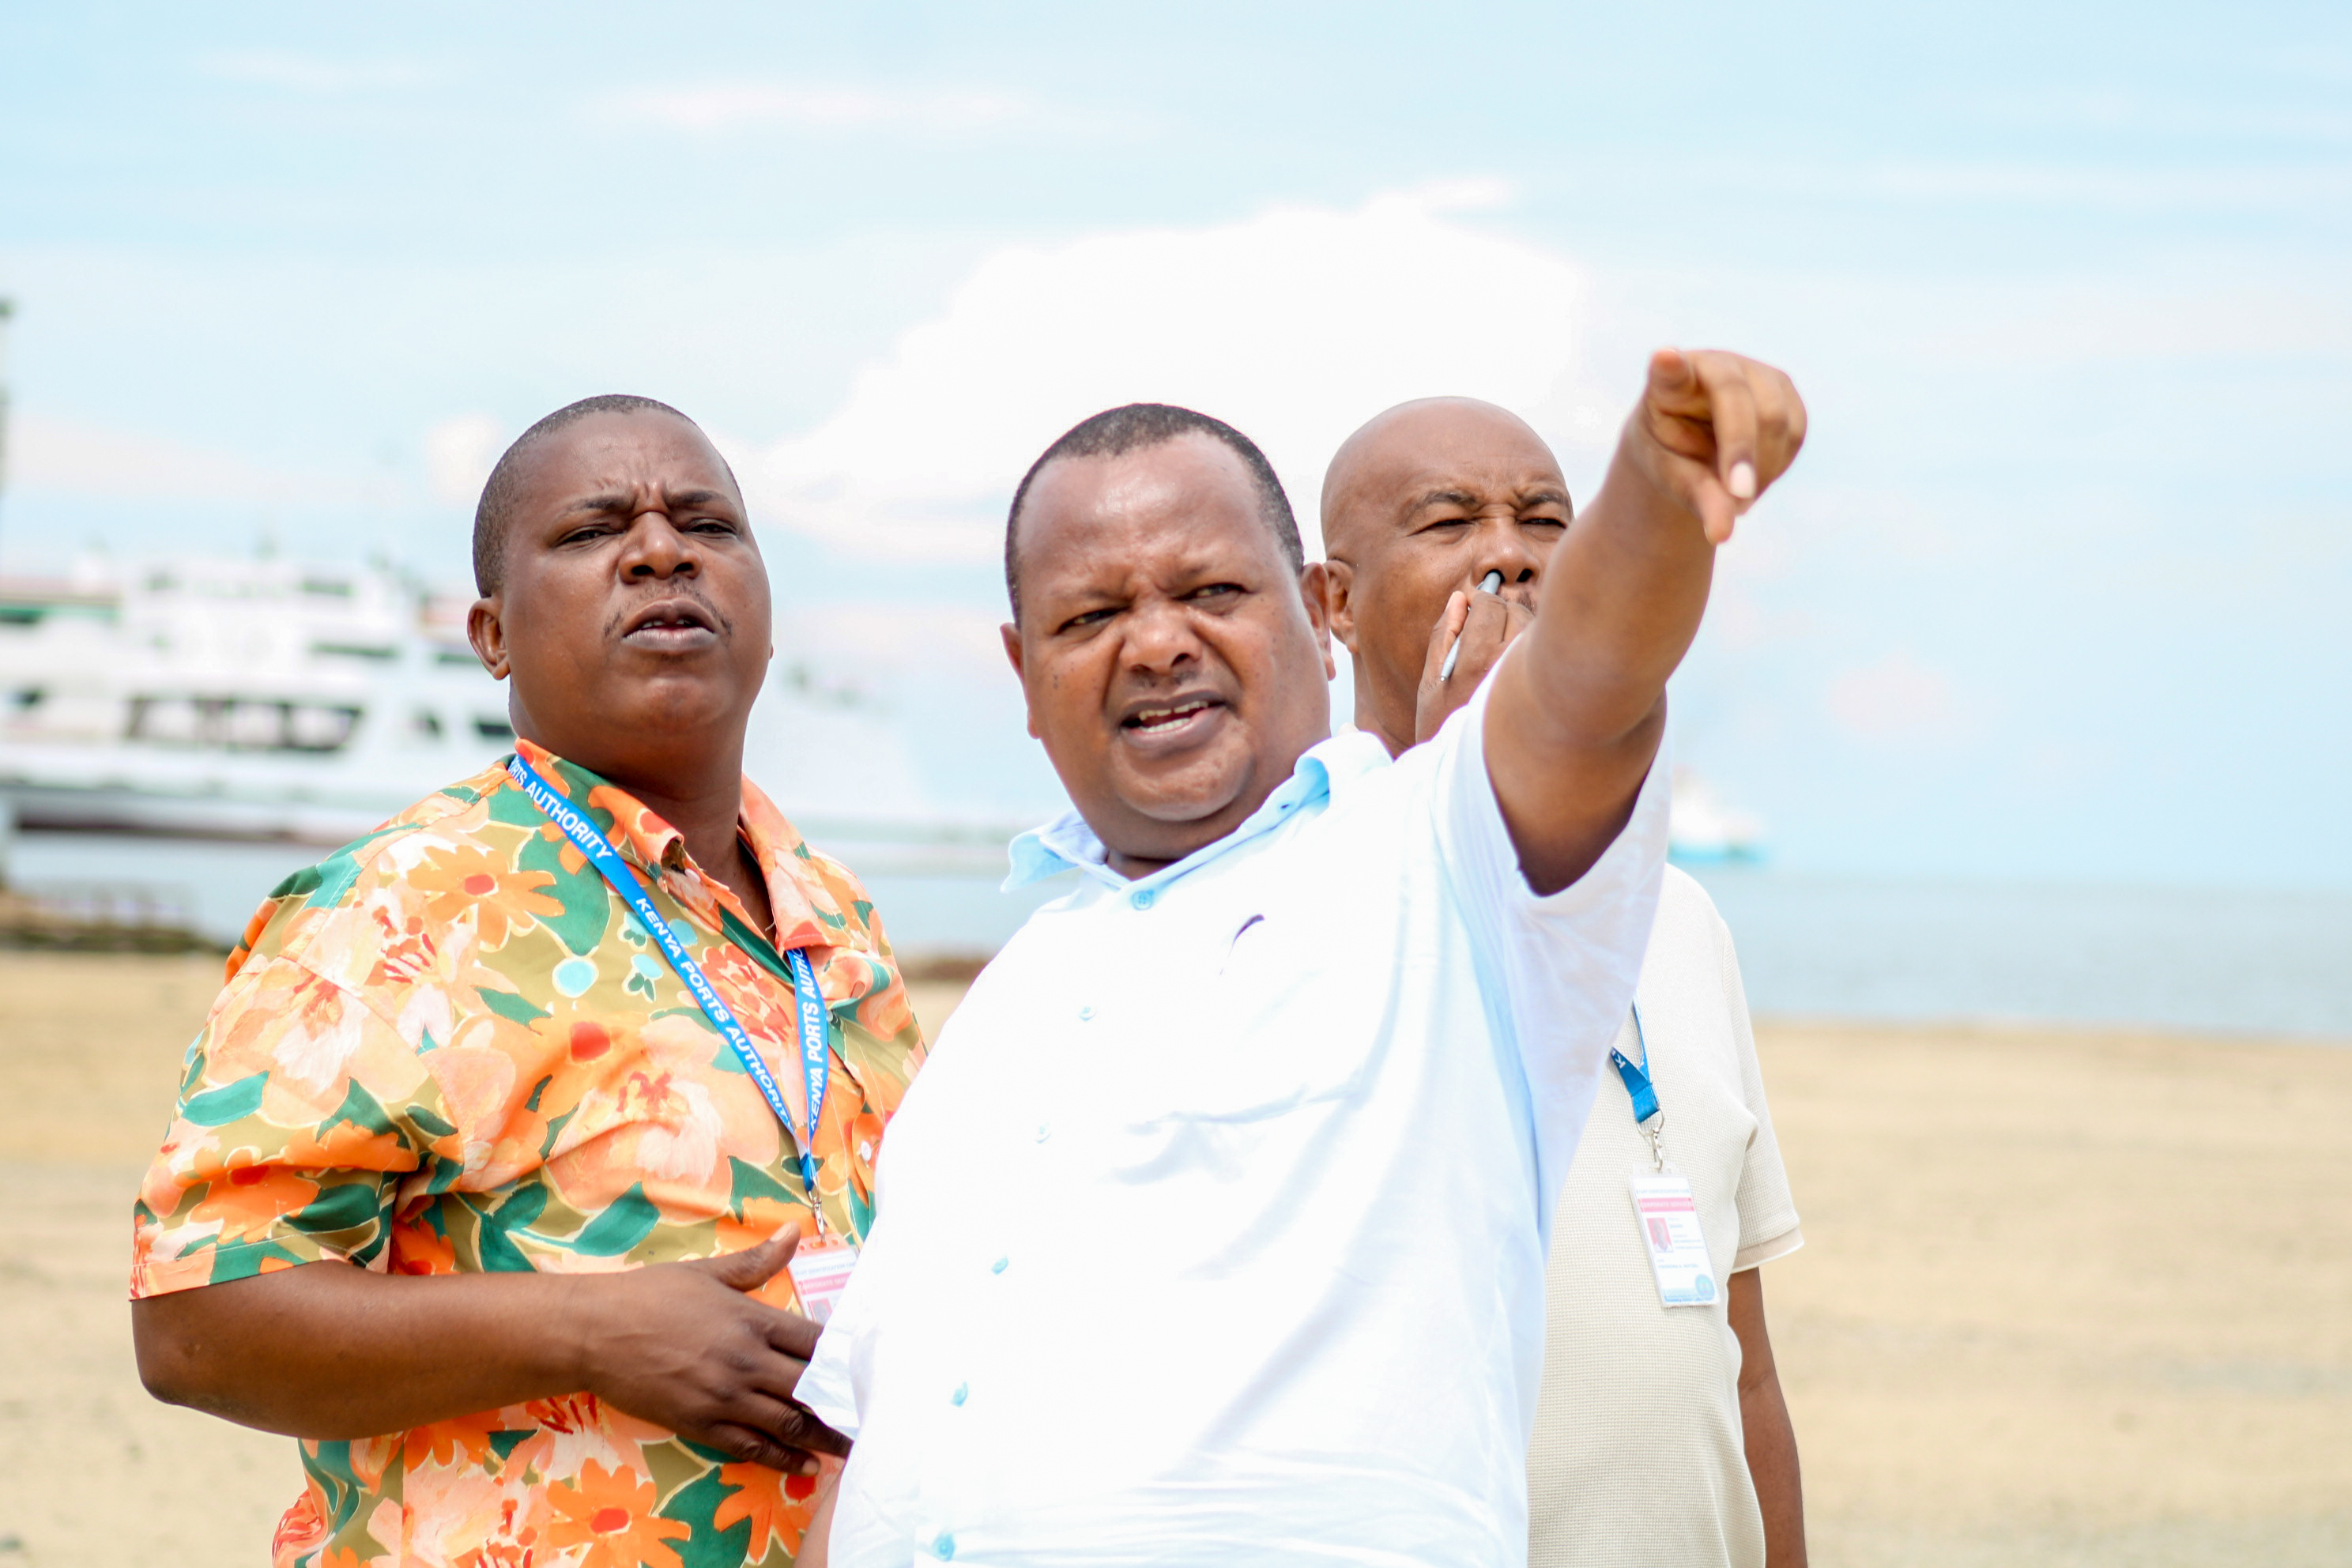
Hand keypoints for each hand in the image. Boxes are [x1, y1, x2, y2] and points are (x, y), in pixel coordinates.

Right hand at [573, 1228, 848, 1471]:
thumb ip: (757, 1261)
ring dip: (821, 1436)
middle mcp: (744, 1361)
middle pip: (808, 1388)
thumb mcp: (708, 1272)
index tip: (867, 1369)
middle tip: (872, 1416)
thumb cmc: (651, 1296)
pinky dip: (782, 1458)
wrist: (595, 1332)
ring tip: (851, 1447)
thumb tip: (794, 1231)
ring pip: (786, 1422)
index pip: (814, 1342)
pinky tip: (806, 1465)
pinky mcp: (700, 1423)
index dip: (843, 1358)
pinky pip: (750, 1446)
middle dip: (842, 1404)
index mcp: (752, 1320)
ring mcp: (723, 1396)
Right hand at [1415, 585, 1534, 743]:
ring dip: (1523, 629)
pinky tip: (1523, 669)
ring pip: (1536, 630)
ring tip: (1505, 649)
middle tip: (1490, 629)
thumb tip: (1459, 600)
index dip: (1481, 601)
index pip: (1490, 605)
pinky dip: (1538, 651)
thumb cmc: (1445, 727)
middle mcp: (1510, 666)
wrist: (1472, 772)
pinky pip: (1548, 653)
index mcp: (1476, 660)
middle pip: (1517, 612)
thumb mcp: (1430, 684)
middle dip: (1503, 613)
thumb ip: (1443, 635)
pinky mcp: (1548, 691)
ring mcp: (1533, 679)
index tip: (1477, 607)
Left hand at [1623, 348, 1806, 544]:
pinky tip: (1756, 478)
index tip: (1664, 359)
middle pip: (1737, 402)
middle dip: (1742, 455)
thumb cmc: (1673, 457)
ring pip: (1777, 418)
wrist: (1694, 440)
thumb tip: (1722, 534)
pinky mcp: (1784, 388)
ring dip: (1764, 469)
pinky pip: (1796, 431)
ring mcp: (1754, 370)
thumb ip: (1699, 499)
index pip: (1669, 371)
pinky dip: (1779, 464)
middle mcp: (1713, 365)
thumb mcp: (1675, 480)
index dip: (1669, 366)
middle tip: (1739, 505)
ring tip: (1739, 499)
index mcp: (1668, 384)